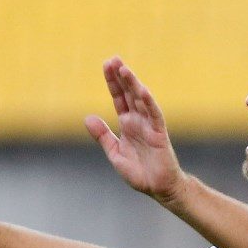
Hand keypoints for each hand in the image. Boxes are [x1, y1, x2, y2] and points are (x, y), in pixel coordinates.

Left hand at [84, 58, 186, 201]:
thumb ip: (102, 136)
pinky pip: (154, 115)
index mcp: (128, 124)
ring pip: (140, 100)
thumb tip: (88, 117)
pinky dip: (149, 102)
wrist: (158, 188)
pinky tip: (142, 90)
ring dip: (133, 84)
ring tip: (124, 69)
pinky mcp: (159, 134)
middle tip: (113, 58)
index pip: (119, 98)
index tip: (106, 65)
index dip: (113, 82)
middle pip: (129, 94)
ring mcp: (149, 126)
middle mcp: (138, 121)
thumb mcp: (115, 153)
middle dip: (121, 77)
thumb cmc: (139, 172)